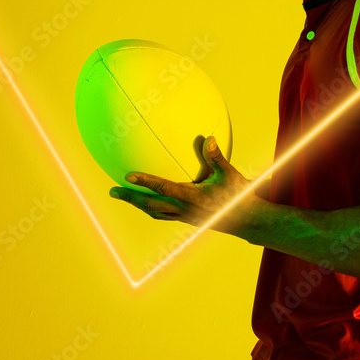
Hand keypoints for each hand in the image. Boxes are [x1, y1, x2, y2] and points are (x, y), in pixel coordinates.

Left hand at [108, 135, 264, 239]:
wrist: (247, 221)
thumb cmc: (240, 195)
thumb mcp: (230, 174)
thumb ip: (217, 157)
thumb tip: (208, 138)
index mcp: (193, 198)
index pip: (163, 188)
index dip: (144, 182)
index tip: (127, 176)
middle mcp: (185, 210)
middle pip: (150, 205)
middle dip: (130, 198)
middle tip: (113, 191)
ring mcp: (185, 217)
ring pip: (155, 212)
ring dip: (138, 205)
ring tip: (125, 196)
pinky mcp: (188, 220)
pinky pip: (164, 215)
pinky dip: (152, 208)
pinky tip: (148, 202)